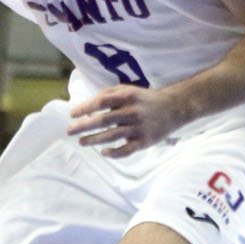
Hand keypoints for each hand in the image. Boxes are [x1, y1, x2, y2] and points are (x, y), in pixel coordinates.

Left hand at [68, 85, 187, 157]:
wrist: (174, 108)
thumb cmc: (146, 99)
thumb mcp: (129, 90)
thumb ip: (110, 94)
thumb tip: (89, 103)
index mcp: (127, 97)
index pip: (101, 102)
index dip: (85, 108)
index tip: (72, 114)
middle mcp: (132, 112)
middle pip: (103, 120)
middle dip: (84, 126)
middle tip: (69, 131)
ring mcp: (139, 128)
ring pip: (111, 136)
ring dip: (93, 140)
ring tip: (81, 142)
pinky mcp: (145, 141)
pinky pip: (126, 150)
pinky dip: (114, 153)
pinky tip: (103, 152)